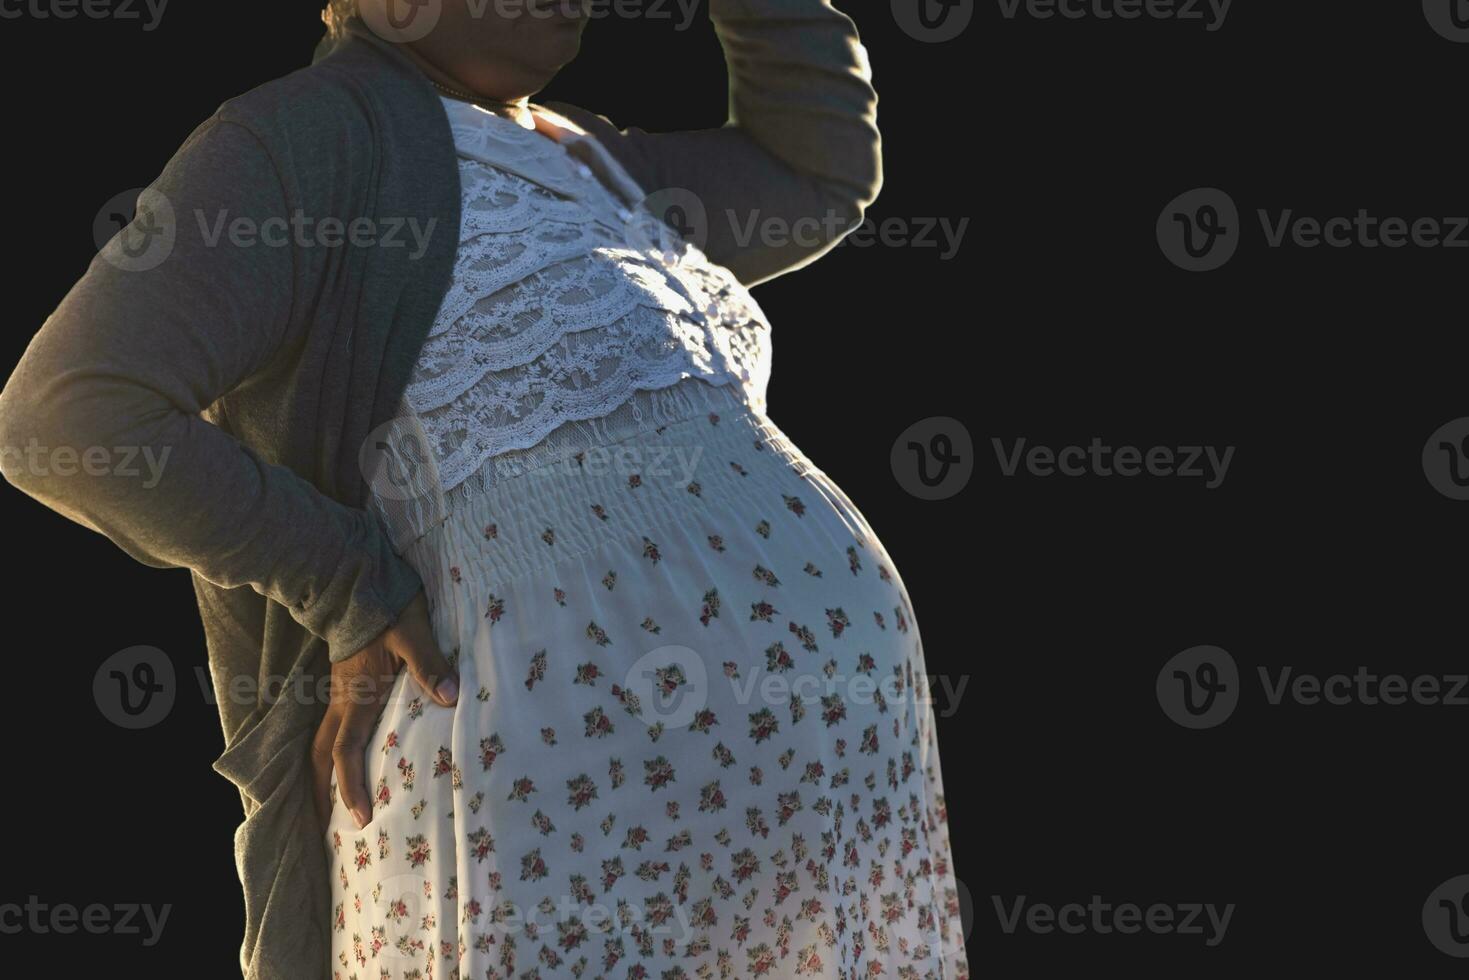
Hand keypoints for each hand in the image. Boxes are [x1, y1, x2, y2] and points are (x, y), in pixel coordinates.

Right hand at [311, 591, 457, 831]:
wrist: (356, 583)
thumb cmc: (387, 608)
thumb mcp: (413, 633)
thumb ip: (429, 664)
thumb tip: (449, 698)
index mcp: (356, 696)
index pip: (345, 751)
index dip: (350, 785)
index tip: (360, 817)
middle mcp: (341, 701)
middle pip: (320, 757)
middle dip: (320, 794)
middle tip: (326, 832)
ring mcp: (340, 694)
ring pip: (322, 743)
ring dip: (323, 776)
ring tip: (328, 810)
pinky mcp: (346, 687)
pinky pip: (333, 730)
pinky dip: (334, 756)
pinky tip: (346, 767)